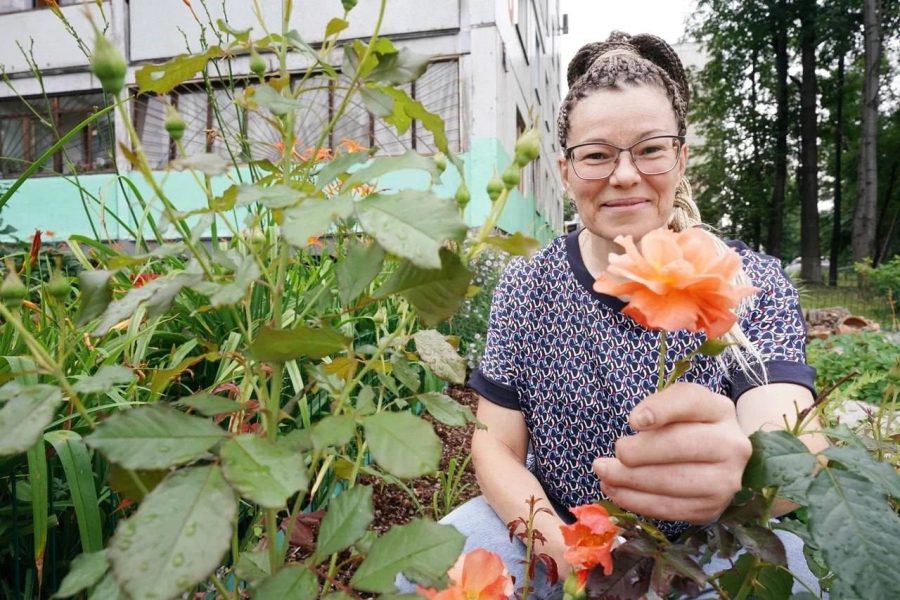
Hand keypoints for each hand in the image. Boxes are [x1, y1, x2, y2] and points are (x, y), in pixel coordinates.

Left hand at [592, 382, 751, 523]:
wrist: (716, 460)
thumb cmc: (688, 426)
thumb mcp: (676, 404)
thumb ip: (659, 404)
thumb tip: (639, 422)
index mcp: (720, 410)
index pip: (691, 402)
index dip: (660, 410)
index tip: (632, 421)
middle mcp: (731, 446)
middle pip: (680, 445)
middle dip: (637, 452)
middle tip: (606, 457)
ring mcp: (725, 481)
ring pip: (673, 482)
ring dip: (630, 481)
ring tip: (605, 475)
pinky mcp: (711, 508)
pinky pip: (670, 508)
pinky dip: (638, 502)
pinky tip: (617, 492)